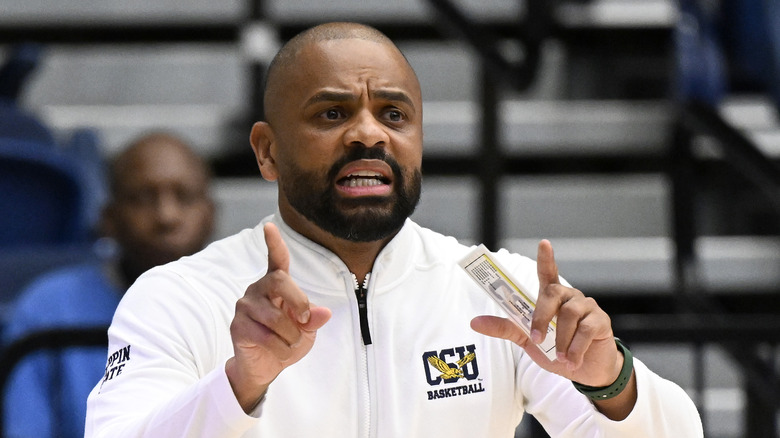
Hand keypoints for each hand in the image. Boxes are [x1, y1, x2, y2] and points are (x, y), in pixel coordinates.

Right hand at [226, 222, 330, 411]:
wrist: (266, 367)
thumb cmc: (288, 340)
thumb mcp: (308, 330)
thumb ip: (314, 319)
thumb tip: (324, 313)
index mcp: (276, 283)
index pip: (277, 258)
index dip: (274, 242)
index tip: (269, 226)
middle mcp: (258, 288)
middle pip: (281, 282)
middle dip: (299, 302)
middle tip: (305, 321)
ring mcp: (245, 305)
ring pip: (276, 317)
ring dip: (292, 336)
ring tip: (290, 343)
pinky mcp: (238, 325)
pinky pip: (266, 336)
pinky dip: (281, 348)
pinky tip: (279, 351)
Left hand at [471, 240, 619, 387]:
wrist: (586, 372)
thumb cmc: (556, 351)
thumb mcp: (527, 340)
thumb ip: (505, 328)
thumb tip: (474, 322)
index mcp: (551, 298)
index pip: (548, 273)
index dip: (546, 258)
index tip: (544, 243)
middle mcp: (570, 297)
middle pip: (553, 293)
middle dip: (541, 316)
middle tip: (535, 338)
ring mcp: (587, 307)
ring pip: (569, 314)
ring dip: (560, 339)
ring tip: (560, 358)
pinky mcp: (601, 321)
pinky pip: (586, 330)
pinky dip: (576, 348)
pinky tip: (572, 360)